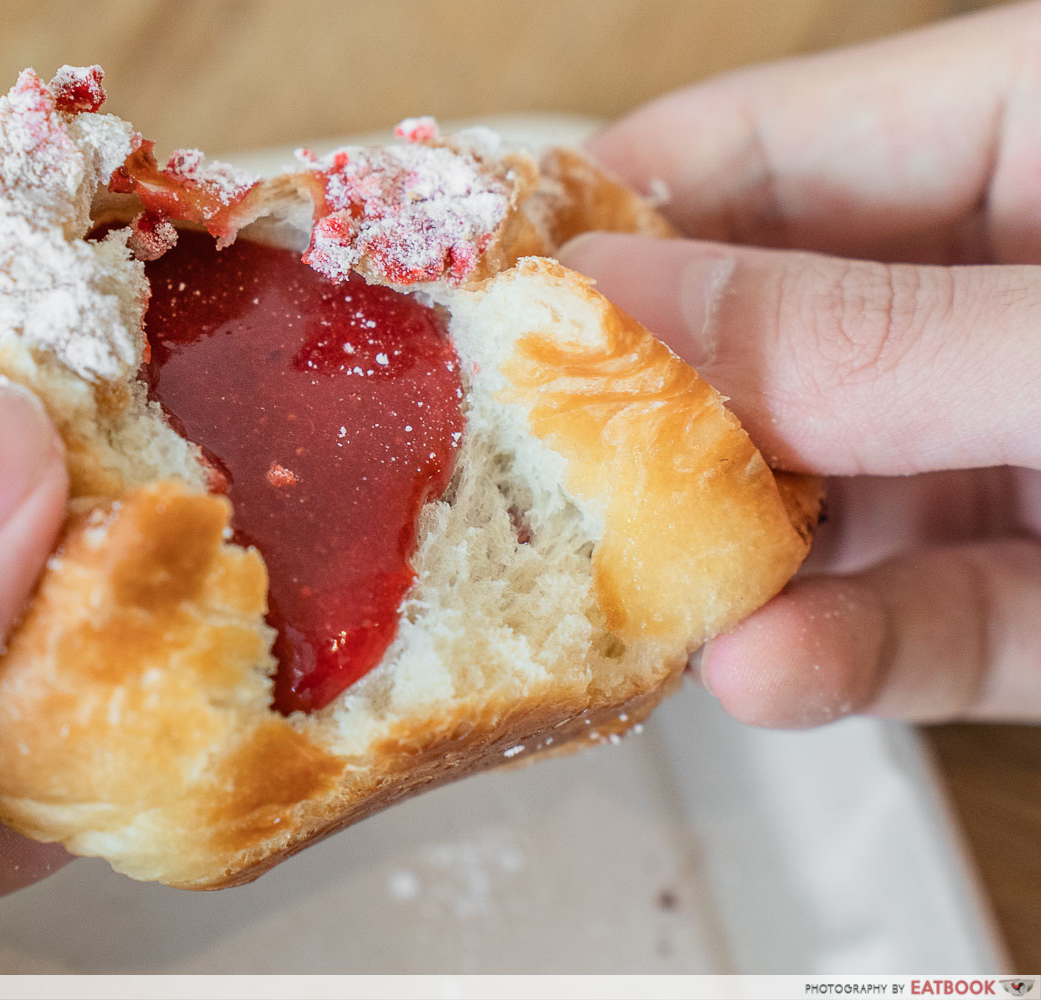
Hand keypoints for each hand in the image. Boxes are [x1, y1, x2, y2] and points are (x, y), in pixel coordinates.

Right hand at [559, 3, 1040, 726]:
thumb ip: (868, 334)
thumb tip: (609, 302)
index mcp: (1026, 133)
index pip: (752, 148)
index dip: (603, 218)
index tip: (468, 308)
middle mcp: (999, 285)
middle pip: (759, 332)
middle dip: (639, 418)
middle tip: (502, 483)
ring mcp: (1020, 440)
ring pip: (827, 496)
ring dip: (729, 560)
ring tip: (617, 606)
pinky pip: (930, 616)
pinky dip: (851, 652)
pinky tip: (764, 673)